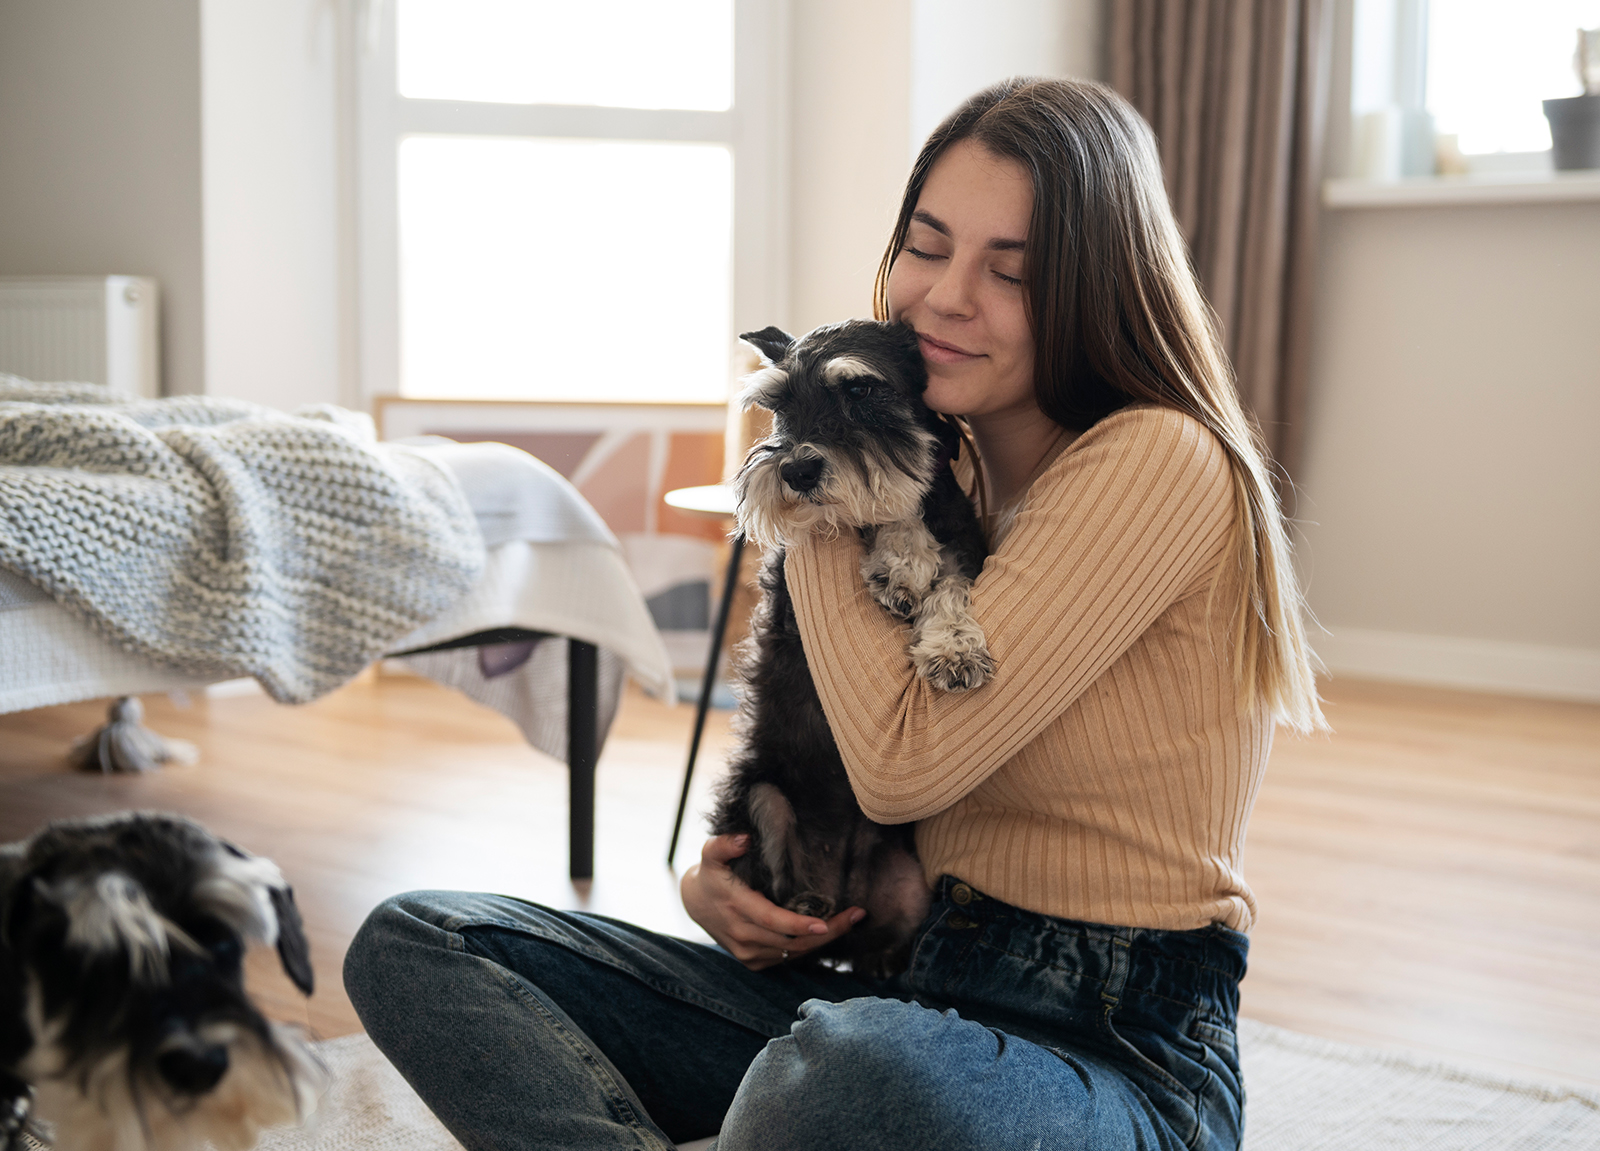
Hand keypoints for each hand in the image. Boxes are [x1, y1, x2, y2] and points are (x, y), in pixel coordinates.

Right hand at [680, 834, 864, 970]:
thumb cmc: (712, 873)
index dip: (799, 924)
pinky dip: (808, 947)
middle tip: (857, 916)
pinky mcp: (753, 962)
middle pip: (791, 941)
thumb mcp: (711, 854)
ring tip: (851, 922)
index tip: (826, 922)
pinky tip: (828, 932)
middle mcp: (743, 936)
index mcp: (737, 908)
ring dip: (823, 941)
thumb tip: (745, 838)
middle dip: (828, 932)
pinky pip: (787, 958)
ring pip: (793, 953)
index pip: (772, 921)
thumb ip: (725, 844)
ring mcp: (748, 953)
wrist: (695, 903)